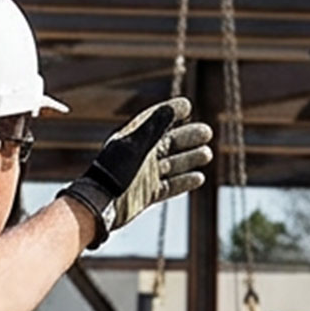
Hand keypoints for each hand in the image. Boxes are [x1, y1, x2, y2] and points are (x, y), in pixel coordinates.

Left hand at [59, 97, 211, 247]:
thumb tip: (171, 108)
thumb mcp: (136, 146)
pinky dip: (184, 181)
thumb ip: (154, 128)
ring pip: (173, 164)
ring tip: (207, 153)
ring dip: (190, 159)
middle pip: (169, 143)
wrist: (102, 204)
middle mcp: (141, 156)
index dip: (171, 112)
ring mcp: (145, 175)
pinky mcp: (148, 194)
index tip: (188, 106)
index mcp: (134, 139)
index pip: (155, 121)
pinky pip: (170, 186)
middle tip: (207, 132)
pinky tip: (199, 177)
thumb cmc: (115, 172)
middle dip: (188, 137)